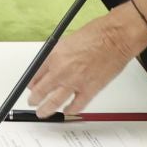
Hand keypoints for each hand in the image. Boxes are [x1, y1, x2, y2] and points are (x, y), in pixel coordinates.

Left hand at [24, 12, 145, 116]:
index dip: (32, 82)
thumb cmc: (96, 34)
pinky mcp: (89, 90)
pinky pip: (76, 105)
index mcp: (54, 56)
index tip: (31, 86)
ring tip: (42, 112)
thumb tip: (51, 65)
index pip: (35, 74)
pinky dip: (70, 110)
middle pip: (41, 91)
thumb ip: (57, 55)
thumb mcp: (67, 40)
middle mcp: (61, 70)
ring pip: (54, 102)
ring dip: (46, 109)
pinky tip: (67, 110)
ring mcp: (75, 82)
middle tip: (33, 102)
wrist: (115, 38)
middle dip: (34, 98)